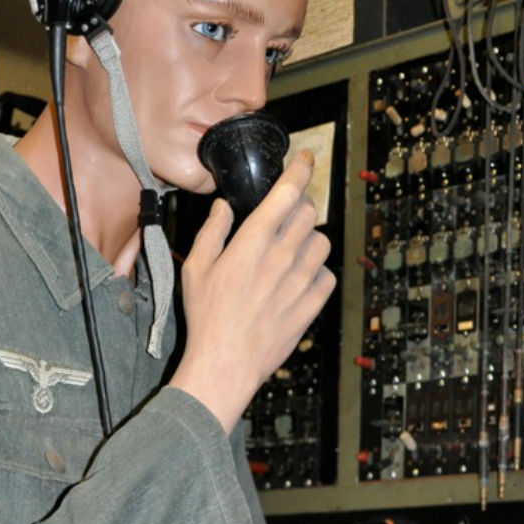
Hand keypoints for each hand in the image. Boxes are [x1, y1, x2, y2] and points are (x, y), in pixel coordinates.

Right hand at [170, 151, 334, 431]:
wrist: (226, 363)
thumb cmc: (207, 317)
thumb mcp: (196, 268)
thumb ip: (212, 232)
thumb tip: (223, 207)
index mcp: (252, 243)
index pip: (286, 194)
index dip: (300, 171)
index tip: (306, 160)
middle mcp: (281, 257)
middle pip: (308, 213)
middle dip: (301, 206)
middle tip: (288, 214)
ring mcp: (300, 281)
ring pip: (322, 243)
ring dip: (310, 240)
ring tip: (292, 251)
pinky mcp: (312, 304)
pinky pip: (327, 276)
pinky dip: (317, 273)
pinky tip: (299, 280)